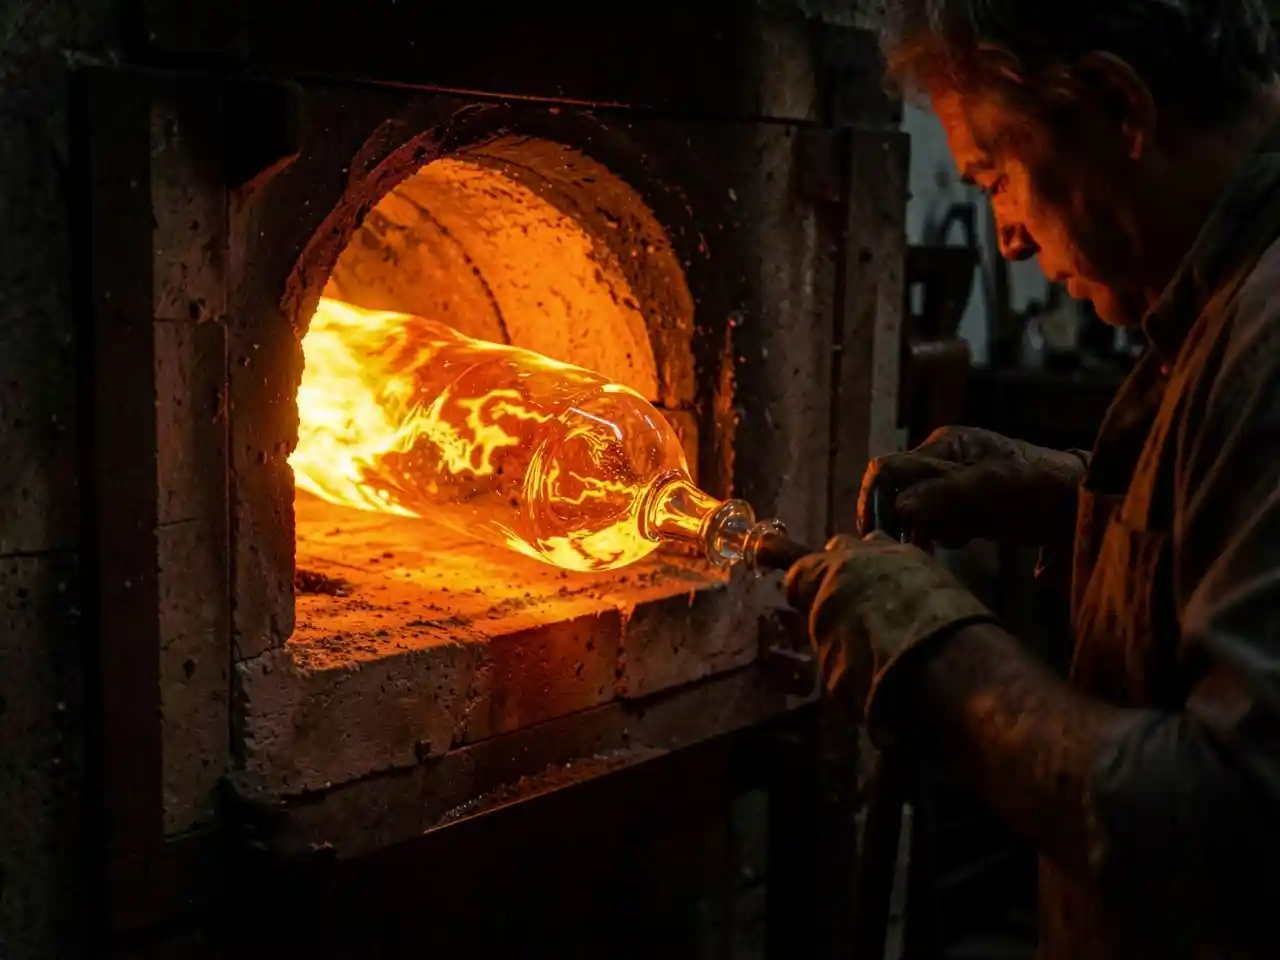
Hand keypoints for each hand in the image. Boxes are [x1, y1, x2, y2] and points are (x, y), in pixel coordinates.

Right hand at [784, 532, 994, 746]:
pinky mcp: (933, 565)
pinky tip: (914, 603)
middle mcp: (857, 555)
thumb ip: (829, 643)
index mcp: (822, 576)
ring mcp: (898, 554)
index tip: (790, 586)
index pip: (796, 566)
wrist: (941, 659)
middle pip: (839, 547)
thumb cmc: (870, 668)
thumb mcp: (834, 668)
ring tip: (881, 593)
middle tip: (840, 594)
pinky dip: (906, 579)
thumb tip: (835, 645)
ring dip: (873, 563)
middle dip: (836, 566)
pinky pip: (910, 563)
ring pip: (876, 545)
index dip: (793, 579)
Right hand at [858, 426, 1085, 547]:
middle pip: (898, 493)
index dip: (877, 499)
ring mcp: (952, 487)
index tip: (879, 533)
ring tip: (953, 538)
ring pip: (915, 513)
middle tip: (917, 543)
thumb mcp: (993, 484)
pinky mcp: (964, 510)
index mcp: (945, 445)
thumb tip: (899, 507)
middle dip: (904, 519)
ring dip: (926, 530)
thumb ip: (945, 492)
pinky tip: (963, 538)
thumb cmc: (1040, 484)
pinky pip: (936, 525)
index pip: (889, 468)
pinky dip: (942, 536)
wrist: (1082, 504)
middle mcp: (942, 462)